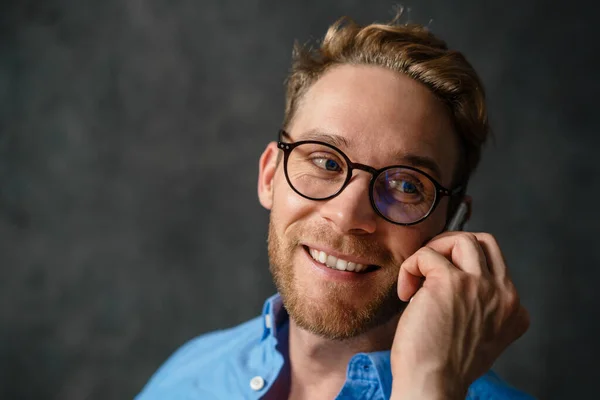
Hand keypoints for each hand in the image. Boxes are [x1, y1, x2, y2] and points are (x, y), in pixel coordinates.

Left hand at [389, 232, 529, 398]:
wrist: (432, 385)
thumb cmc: (445, 365)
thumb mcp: (478, 334)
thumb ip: (479, 306)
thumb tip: (452, 277)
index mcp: (513, 309)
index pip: (496, 264)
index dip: (464, 267)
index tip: (441, 288)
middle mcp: (503, 294)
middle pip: (484, 243)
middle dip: (451, 247)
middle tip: (429, 267)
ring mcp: (479, 285)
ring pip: (461, 239)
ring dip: (433, 251)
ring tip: (418, 277)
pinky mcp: (450, 281)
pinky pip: (426, 255)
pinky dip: (409, 268)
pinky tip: (405, 293)